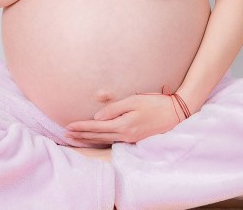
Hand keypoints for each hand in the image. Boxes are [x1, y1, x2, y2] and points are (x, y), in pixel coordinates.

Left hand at [64, 93, 185, 144]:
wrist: (177, 113)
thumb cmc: (156, 103)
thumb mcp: (134, 100)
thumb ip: (114, 109)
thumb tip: (97, 118)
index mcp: (124, 125)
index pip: (97, 128)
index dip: (81, 127)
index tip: (68, 127)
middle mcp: (126, 135)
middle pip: (98, 137)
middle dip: (81, 136)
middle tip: (66, 135)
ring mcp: (131, 139)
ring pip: (105, 140)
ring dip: (89, 139)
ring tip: (76, 138)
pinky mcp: (135, 138)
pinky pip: (113, 141)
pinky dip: (101, 140)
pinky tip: (96, 139)